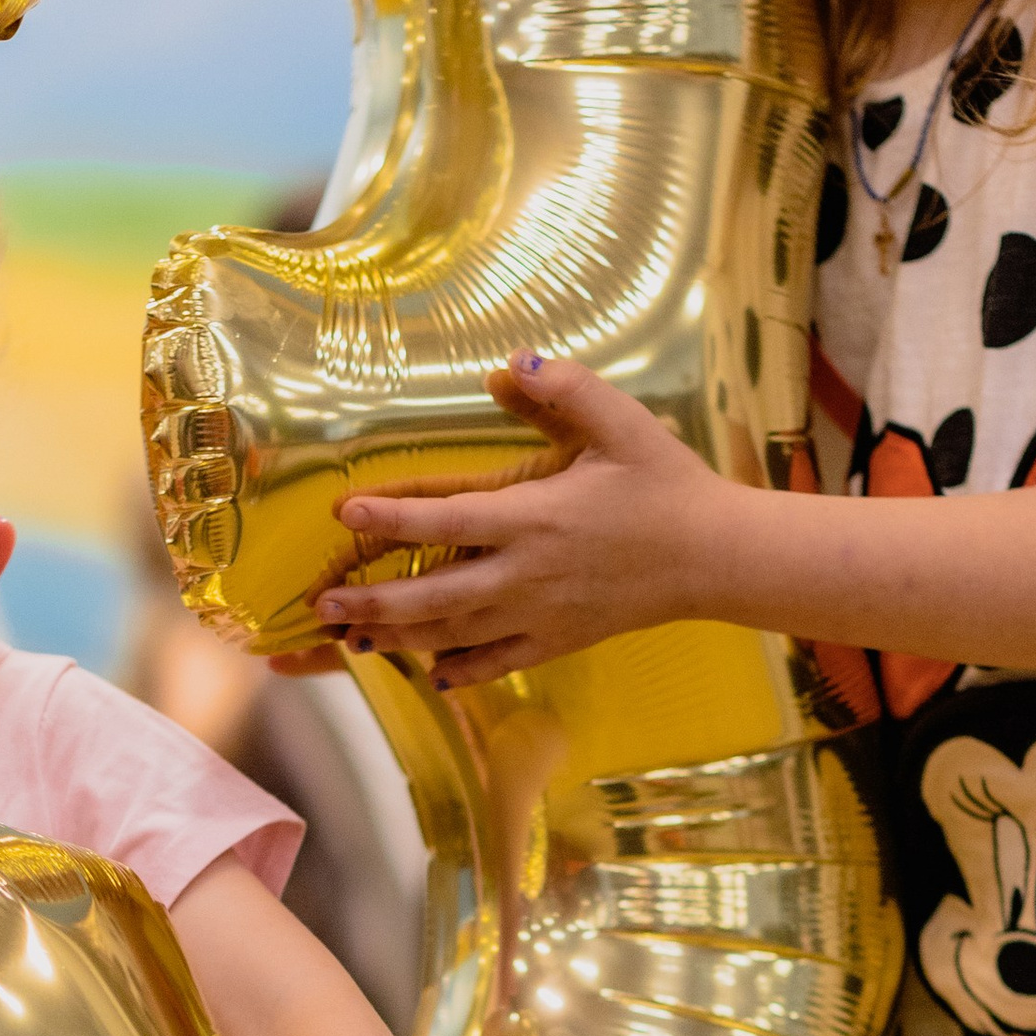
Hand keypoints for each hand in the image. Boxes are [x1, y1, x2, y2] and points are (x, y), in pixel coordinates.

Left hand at [318, 351, 727, 680]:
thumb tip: (508, 364)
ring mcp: (541, 615)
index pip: (447, 518)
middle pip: (434, 597)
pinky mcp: (560, 641)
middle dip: (373, 603)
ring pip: (456, 636)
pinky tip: (431, 672)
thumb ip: (563, 389)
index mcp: (535, 518)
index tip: (344, 513)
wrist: (715, 556)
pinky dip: (461, 670)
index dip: (392, 516)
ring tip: (352, 642)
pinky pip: (499, 663)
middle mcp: (528, 575)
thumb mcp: (621, 422)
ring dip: (400, 641)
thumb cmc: (665, 484)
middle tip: (321, 606)